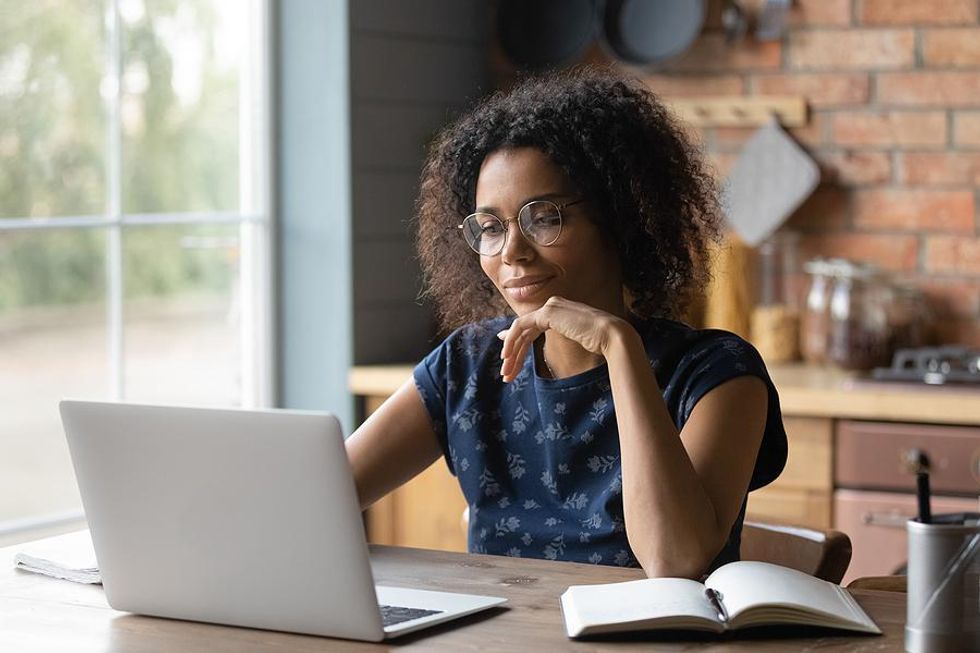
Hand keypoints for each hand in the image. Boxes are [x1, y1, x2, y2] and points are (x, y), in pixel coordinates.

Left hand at [496, 296, 630, 381]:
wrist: (611, 336)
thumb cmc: (600, 343)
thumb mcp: (576, 342)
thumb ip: (560, 341)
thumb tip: (547, 346)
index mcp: (560, 312)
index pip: (532, 327)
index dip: (517, 343)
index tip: (507, 356)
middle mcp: (553, 306)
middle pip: (525, 331)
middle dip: (513, 353)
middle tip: (506, 373)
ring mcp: (550, 307)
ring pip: (520, 329)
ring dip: (511, 351)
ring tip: (506, 372)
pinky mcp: (548, 312)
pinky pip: (521, 326)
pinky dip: (512, 341)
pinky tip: (508, 356)